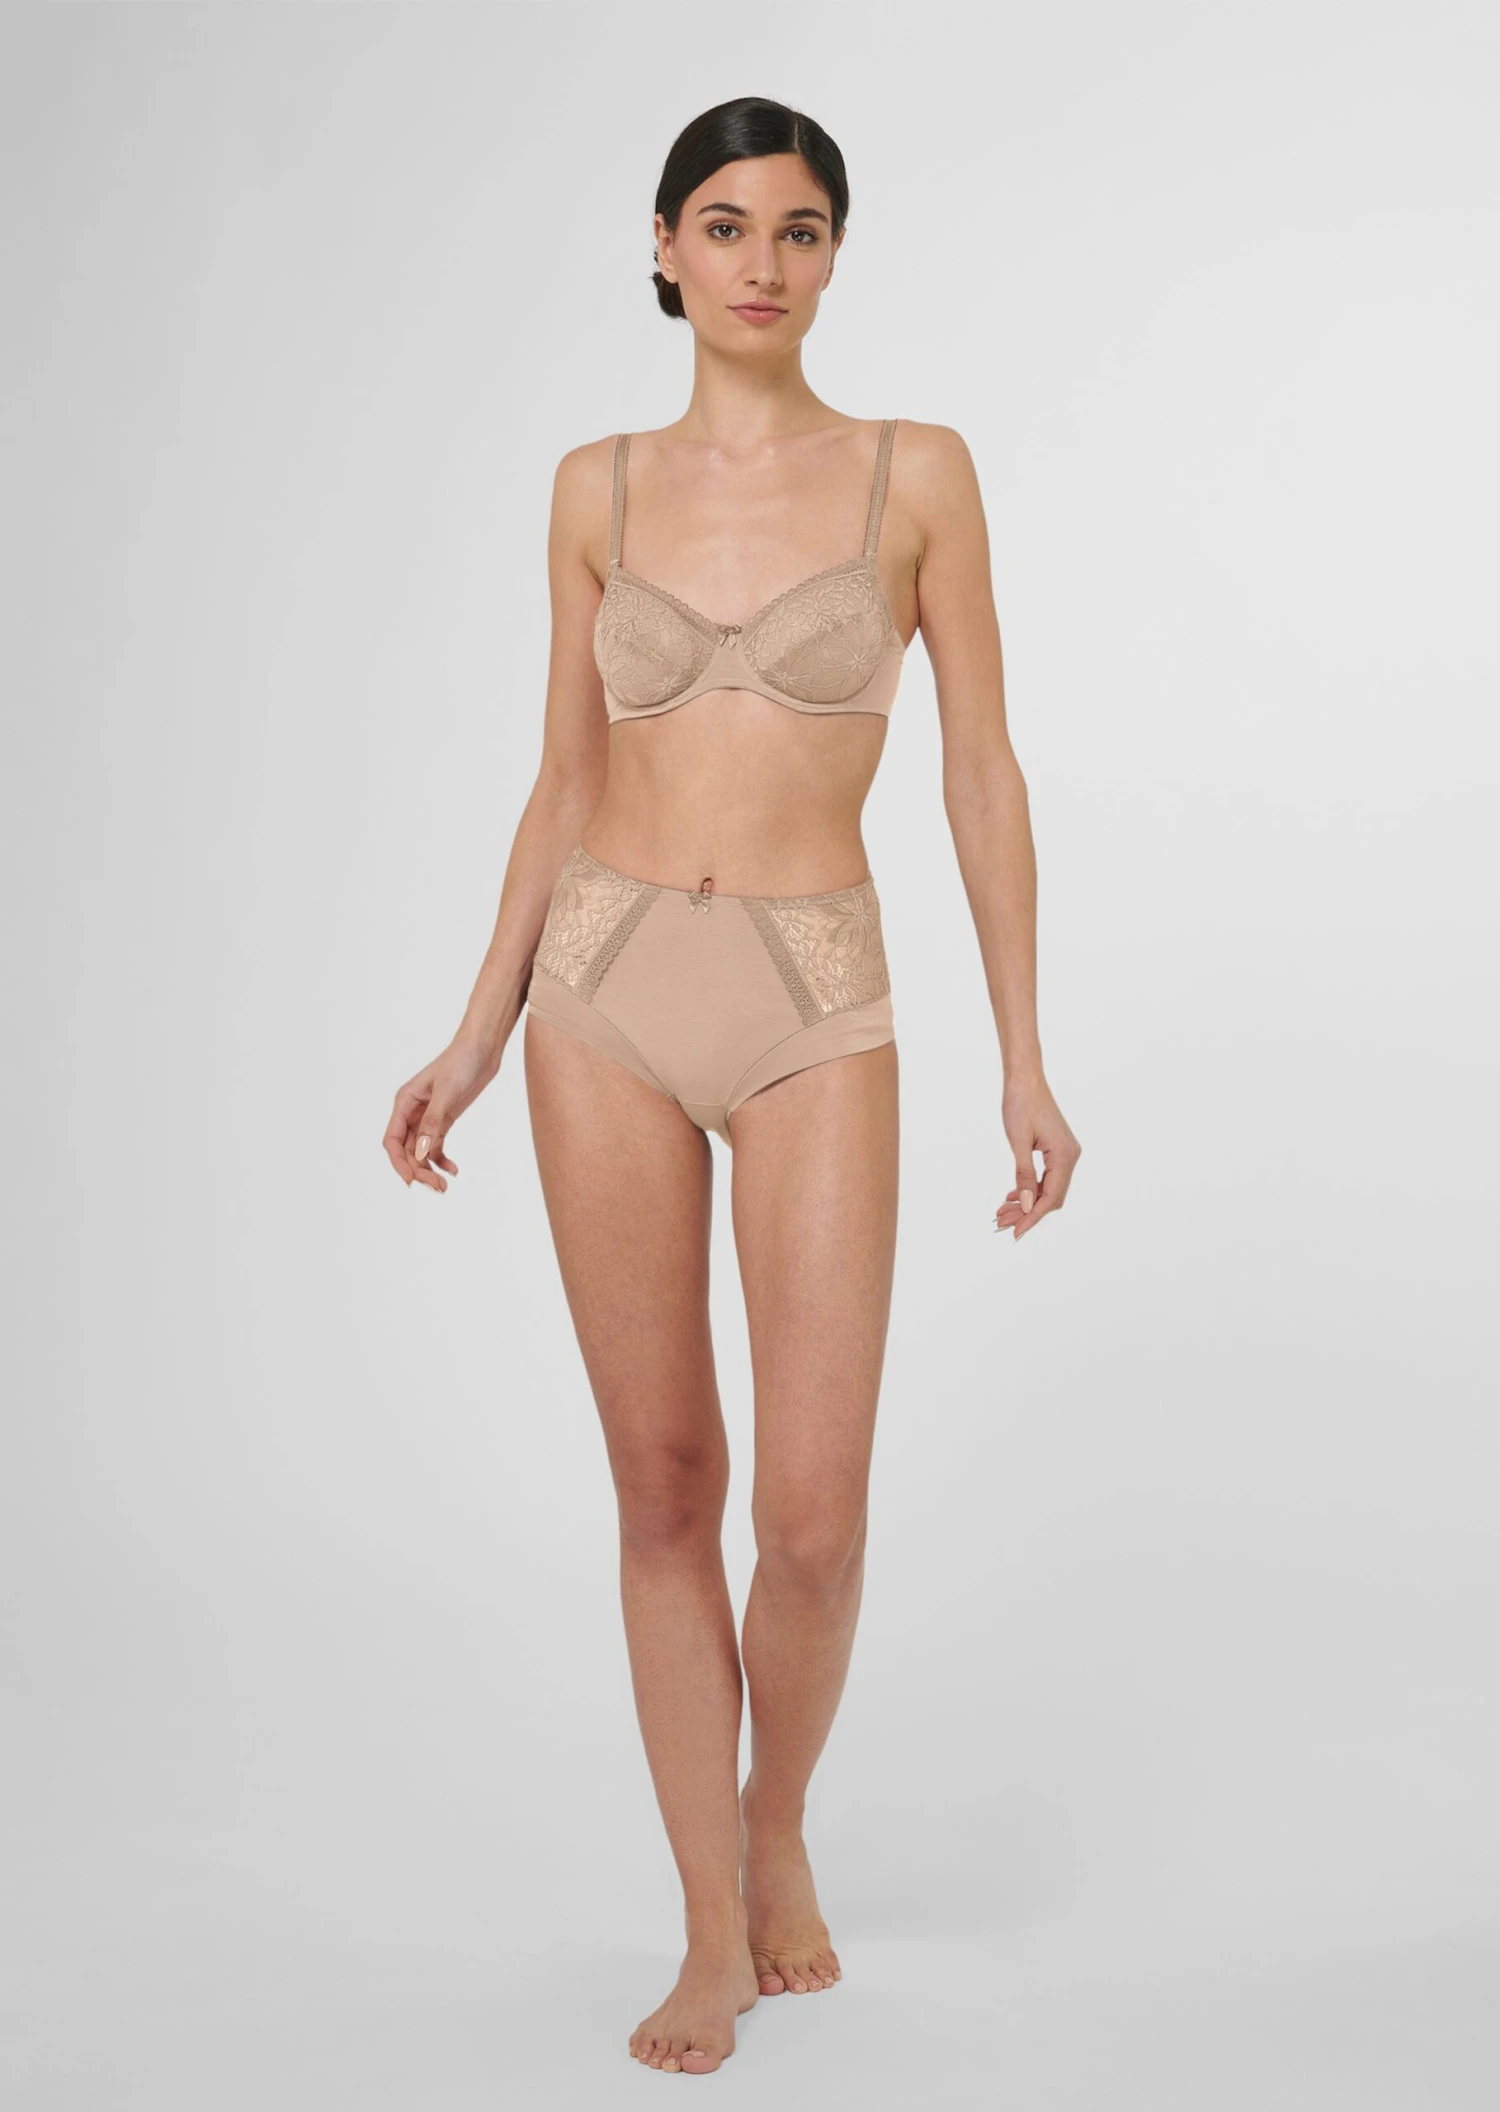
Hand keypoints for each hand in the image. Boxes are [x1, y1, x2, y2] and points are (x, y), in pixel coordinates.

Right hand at [383, 1035, 497, 1192]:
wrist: (482, 1048)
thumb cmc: (461, 1062)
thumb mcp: (447, 1092)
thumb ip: (433, 1122)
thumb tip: (421, 1152)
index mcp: (405, 1102)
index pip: (393, 1139)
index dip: (398, 1162)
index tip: (411, 1180)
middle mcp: (412, 1112)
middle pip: (407, 1150)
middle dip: (418, 1170)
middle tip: (437, 1187)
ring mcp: (428, 1117)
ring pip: (421, 1151)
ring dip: (429, 1169)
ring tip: (444, 1186)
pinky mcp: (444, 1119)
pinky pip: (437, 1146)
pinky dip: (442, 1160)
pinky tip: (453, 1170)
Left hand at [995, 1073, 1080, 1240]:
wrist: (1025, 1078)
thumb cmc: (1020, 1104)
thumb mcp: (1018, 1141)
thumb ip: (1024, 1175)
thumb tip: (1027, 1205)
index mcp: (1064, 1155)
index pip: (1051, 1197)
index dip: (1033, 1217)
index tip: (1015, 1232)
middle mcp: (1070, 1156)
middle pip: (1051, 1196)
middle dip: (1027, 1212)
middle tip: (1001, 1223)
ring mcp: (1065, 1153)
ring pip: (1048, 1188)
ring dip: (1027, 1202)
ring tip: (1002, 1212)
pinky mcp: (1057, 1149)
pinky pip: (1046, 1177)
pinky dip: (1030, 1188)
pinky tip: (1012, 1196)